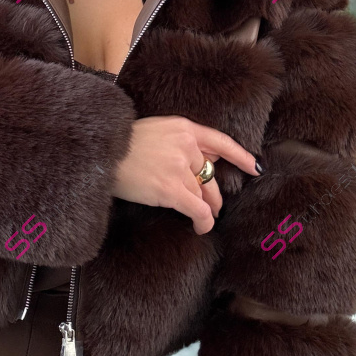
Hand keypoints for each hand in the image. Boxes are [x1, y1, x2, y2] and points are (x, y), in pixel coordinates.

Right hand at [110, 116, 258, 234]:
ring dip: (207, 209)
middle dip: (213, 194)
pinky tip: (201, 228)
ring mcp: (180, 167)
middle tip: (214, 205)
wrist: (101, 152)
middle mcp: (186, 146)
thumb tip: (202, 160)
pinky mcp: (171, 189)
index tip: (254, 167)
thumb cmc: (121, 144)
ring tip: (204, 219)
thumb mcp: (155, 131)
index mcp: (183, 128)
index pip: (220, 142)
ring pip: (204, 194)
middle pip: (210, 175)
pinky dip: (203, 221)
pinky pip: (197, 210)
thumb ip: (179, 142)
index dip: (240, 156)